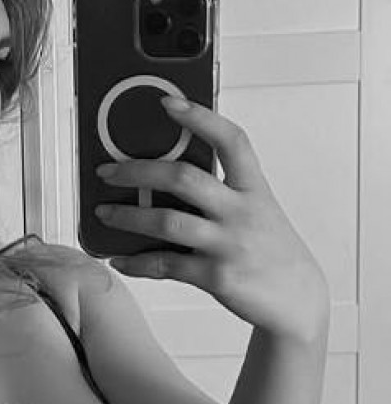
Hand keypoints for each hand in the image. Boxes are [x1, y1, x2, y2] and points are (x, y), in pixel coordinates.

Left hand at [95, 98, 329, 339]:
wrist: (297, 299)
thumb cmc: (272, 252)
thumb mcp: (258, 212)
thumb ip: (224, 194)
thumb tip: (168, 185)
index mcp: (254, 189)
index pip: (231, 140)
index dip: (200, 118)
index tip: (168, 104)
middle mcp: (241, 212)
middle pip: (183, 178)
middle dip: (138, 170)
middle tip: (108, 171)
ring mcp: (228, 245)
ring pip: (167, 221)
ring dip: (128, 215)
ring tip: (105, 213)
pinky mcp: (217, 277)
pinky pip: (166, 265)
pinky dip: (137, 263)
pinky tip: (121, 260)